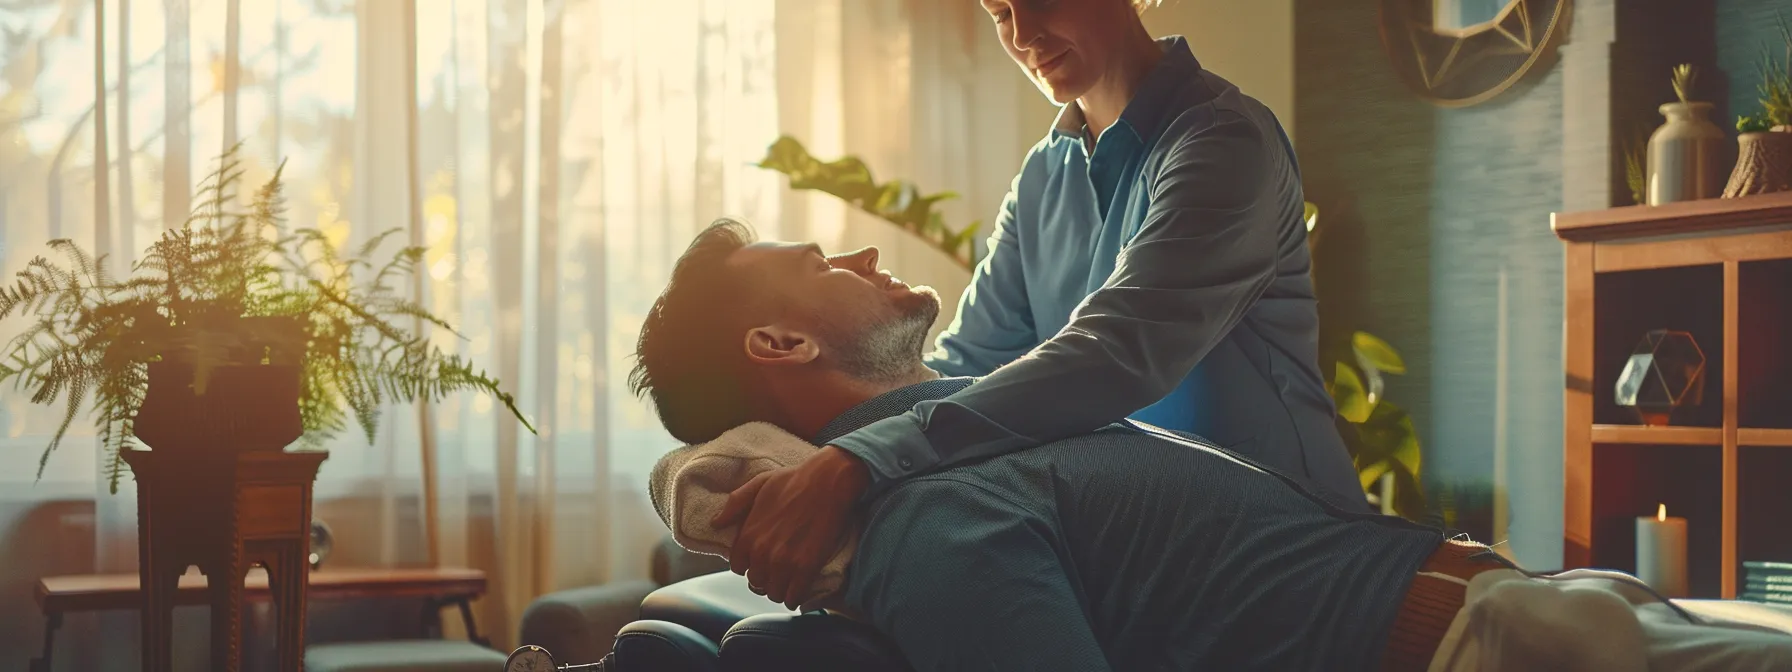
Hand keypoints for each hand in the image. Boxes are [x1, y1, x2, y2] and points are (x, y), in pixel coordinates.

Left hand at [713, 445, 869, 609]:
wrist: (829, 481)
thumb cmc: (795, 480)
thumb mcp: (758, 484)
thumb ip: (735, 504)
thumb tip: (716, 522)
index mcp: (748, 535)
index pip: (737, 567)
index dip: (749, 564)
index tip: (760, 561)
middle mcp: (762, 553)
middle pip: (755, 582)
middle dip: (765, 578)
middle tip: (777, 570)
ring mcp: (784, 562)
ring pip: (774, 593)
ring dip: (781, 589)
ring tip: (789, 580)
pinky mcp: (807, 568)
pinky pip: (793, 597)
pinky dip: (795, 597)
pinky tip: (799, 589)